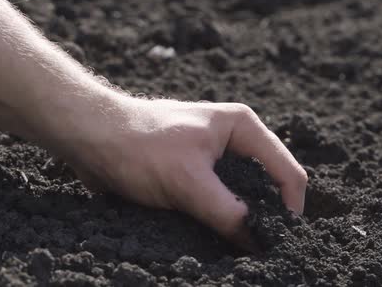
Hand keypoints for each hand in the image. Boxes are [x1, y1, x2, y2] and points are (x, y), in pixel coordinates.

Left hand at [46, 93, 306, 245]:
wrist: (91, 138)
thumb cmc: (138, 145)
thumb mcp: (187, 181)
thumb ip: (227, 213)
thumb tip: (259, 245)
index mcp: (243, 128)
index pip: (287, 172)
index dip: (290, 210)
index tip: (281, 243)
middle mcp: (235, 142)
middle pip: (269, 186)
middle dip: (268, 218)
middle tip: (263, 252)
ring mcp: (215, 159)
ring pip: (244, 198)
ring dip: (243, 222)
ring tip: (241, 251)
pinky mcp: (197, 175)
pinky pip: (221, 202)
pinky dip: (223, 221)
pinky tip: (217, 241)